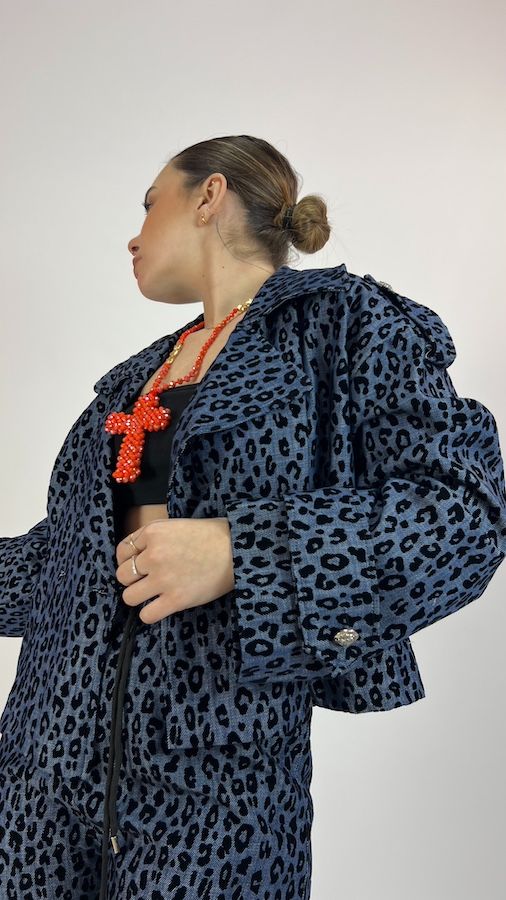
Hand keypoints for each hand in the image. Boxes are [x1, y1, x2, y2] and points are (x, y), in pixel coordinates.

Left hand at [115, 517, 235, 624]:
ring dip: (139, 596)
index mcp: (153, 533)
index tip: (139, 565)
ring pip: (129, 596)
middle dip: (133, 578)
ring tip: (153, 594)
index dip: (129, 559)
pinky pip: (146, 615)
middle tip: (149, 579)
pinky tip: (160, 606)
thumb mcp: (176, 525)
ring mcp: (163, 579)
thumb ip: (152, 536)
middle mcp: (154, 555)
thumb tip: (133, 554)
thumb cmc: (210, 536)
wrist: (238, 550)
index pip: (123, 551)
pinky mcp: (176, 600)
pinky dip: (150, 614)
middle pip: (122, 575)